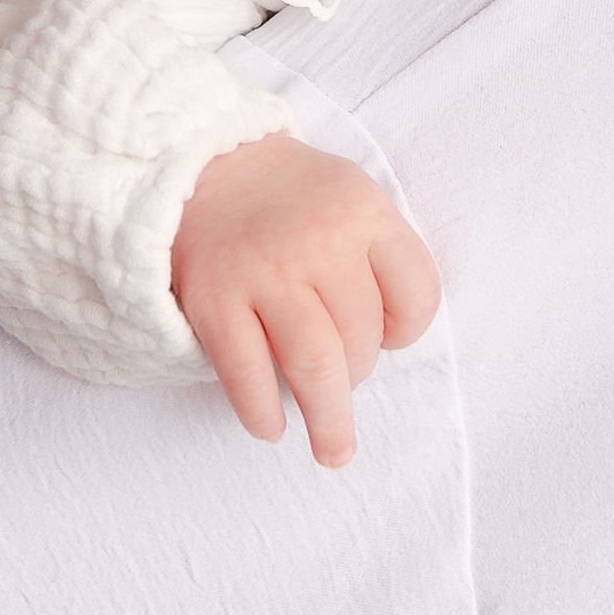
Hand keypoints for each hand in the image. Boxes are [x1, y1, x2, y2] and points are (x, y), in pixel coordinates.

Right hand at [173, 132, 440, 468]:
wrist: (197, 163)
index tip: (388, 336)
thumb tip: (389, 342)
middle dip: (359, 373)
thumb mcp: (352, 197)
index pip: (417, 295)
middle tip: (343, 384)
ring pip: (314, 366)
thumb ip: (379, 257)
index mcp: (364, 214)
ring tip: (333, 451)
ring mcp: (263, 272)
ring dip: (328, 420)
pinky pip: (246, 374)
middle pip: (363, 338)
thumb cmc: (288, 197)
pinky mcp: (213, 300)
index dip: (407, 329)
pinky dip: (262, 411)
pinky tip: (273, 428)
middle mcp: (318, 242)